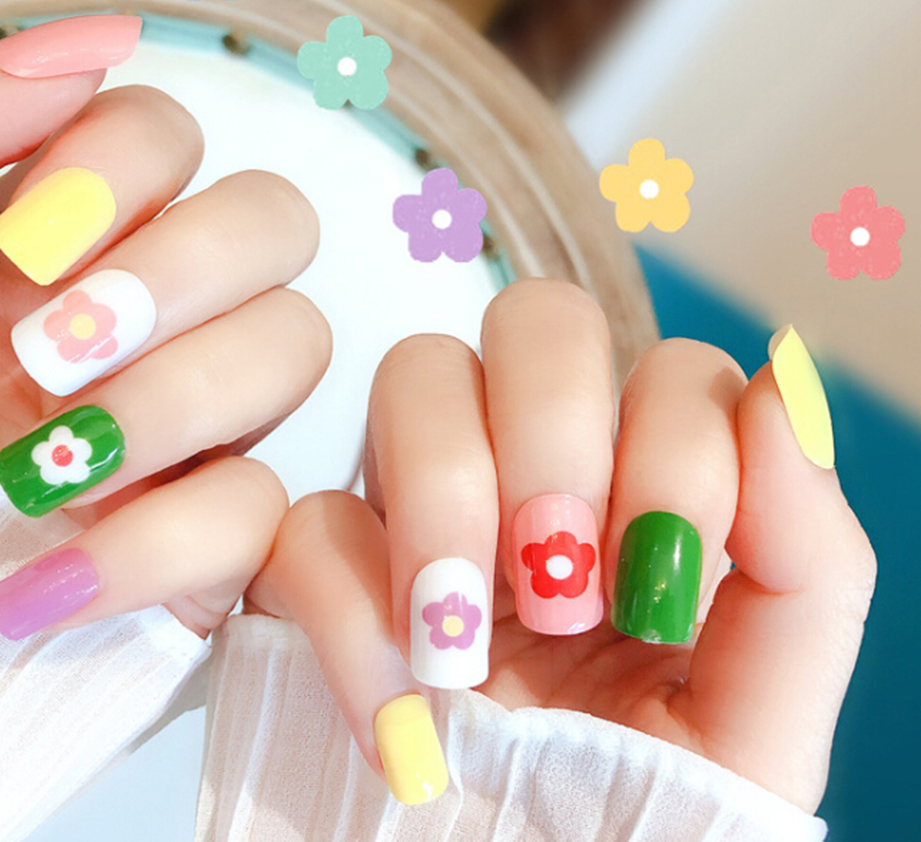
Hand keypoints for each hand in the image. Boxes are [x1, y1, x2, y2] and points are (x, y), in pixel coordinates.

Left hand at [0, 15, 330, 638]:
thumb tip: (86, 49)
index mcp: (45, 243)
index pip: (169, 135)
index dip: (121, 170)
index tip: (21, 248)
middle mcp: (136, 317)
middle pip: (277, 223)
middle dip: (185, 271)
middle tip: (52, 349)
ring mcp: (181, 426)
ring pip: (299, 347)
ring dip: (181, 397)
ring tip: (42, 471)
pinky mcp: (201, 545)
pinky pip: (259, 516)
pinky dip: (167, 544)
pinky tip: (41, 581)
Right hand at [247, 278, 875, 808]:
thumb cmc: (637, 823)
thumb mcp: (754, 715)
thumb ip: (806, 562)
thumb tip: (789, 382)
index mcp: (641, 499)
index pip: (671, 370)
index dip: (672, 453)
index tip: (656, 594)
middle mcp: (531, 475)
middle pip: (536, 317)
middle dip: (554, 435)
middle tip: (565, 584)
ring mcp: (421, 507)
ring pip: (415, 373)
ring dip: (447, 495)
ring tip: (468, 649)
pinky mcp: (318, 570)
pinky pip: (304, 515)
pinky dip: (350, 618)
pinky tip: (400, 724)